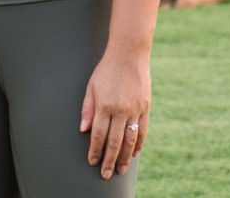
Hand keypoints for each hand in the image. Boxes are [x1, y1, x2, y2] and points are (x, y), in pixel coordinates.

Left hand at [80, 49, 150, 180]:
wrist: (129, 54)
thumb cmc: (107, 69)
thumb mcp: (92, 85)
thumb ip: (87, 108)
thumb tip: (83, 130)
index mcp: (104, 105)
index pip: (98, 135)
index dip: (95, 150)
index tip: (92, 162)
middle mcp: (120, 110)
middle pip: (114, 142)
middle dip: (108, 160)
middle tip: (105, 175)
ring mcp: (135, 110)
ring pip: (130, 141)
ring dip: (124, 158)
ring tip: (120, 170)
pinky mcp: (146, 107)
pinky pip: (143, 131)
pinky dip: (139, 144)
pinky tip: (134, 154)